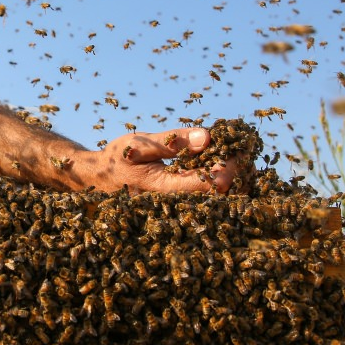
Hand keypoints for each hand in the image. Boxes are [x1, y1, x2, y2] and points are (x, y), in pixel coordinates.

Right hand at [87, 128, 236, 193]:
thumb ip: (173, 142)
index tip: (236, 148)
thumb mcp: (140, 144)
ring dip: (230, 176)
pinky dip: (219, 179)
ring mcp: (179, 207)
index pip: (211, 184)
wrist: (101, 179)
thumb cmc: (118, 159)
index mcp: (166, 189)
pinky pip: (208, 197)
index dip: (230, 167)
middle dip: (235, 171)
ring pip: (217, 198)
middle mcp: (176, 204)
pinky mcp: (181, 204)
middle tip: (243, 149)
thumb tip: (207, 137)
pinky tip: (220, 163)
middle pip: (220, 195)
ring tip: (235, 154)